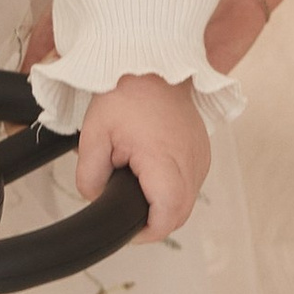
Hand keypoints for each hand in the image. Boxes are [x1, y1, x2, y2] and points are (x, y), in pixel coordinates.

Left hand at [75, 71, 209, 235]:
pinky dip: (175, 187)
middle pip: (180, 214)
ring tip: (140, 187)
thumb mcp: (94, 136)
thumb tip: (95, 198)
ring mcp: (201, 154)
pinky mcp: (203, 148)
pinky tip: (155, 174)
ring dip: (166, 204)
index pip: (167, 217)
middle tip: (128, 211)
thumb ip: (90, 177)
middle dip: (154, 220)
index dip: (147, 232)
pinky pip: (193, 181)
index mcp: (165, 160)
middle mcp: (190, 160)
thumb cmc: (125, 91)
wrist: (151, 62)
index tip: (129, 229)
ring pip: (188, 200)